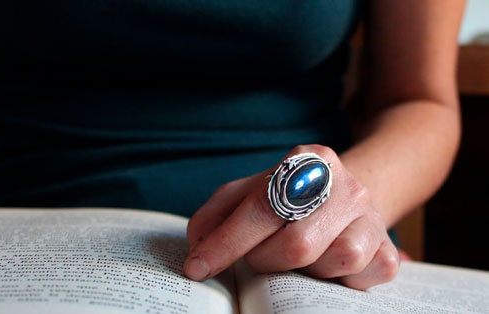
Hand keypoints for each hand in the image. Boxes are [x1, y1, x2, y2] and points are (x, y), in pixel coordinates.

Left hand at [184, 144, 398, 289]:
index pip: (262, 206)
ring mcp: (371, 216)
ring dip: (305, 270)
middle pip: (298, 243)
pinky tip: (328, 266)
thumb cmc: (290, 197)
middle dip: (265, 260)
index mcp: (308, 159)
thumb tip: (198, 245)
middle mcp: (345, 183)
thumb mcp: (252, 192)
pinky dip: (340, 280)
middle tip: (257, 258)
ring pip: (336, 260)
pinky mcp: (388, 247)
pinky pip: (365, 275)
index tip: (198, 267)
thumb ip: (220, 212)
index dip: (227, 242)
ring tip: (297, 258)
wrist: (344, 195)